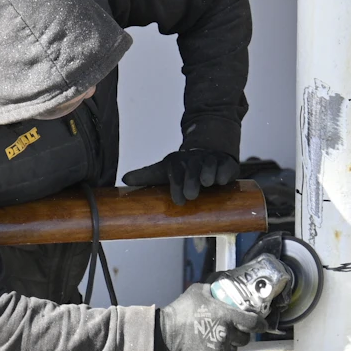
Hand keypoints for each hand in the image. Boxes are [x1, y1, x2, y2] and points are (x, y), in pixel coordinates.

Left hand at [122, 148, 239, 205]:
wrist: (208, 150)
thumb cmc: (183, 167)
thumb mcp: (164, 170)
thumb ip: (145, 175)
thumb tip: (124, 179)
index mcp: (177, 162)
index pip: (174, 173)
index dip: (176, 186)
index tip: (179, 200)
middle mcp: (193, 160)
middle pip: (191, 169)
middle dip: (191, 181)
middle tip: (191, 195)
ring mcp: (210, 160)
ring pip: (209, 165)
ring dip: (207, 174)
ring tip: (207, 183)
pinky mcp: (226, 163)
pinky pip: (225, 167)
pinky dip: (224, 174)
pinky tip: (221, 181)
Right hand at [154, 282, 259, 350]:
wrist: (162, 335)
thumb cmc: (180, 311)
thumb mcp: (198, 291)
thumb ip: (214, 288)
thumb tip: (223, 282)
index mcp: (226, 317)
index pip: (254, 322)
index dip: (260, 324)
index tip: (262, 324)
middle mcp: (225, 336)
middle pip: (244, 339)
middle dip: (240, 335)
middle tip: (231, 331)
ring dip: (228, 347)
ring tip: (216, 341)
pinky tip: (208, 350)